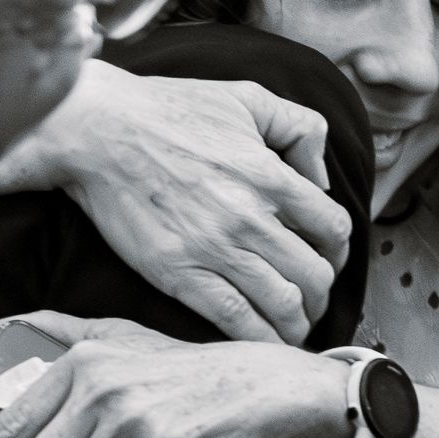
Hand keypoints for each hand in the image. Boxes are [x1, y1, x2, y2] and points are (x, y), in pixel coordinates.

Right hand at [0, 65, 351, 344]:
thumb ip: (300, 127)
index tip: (328, 257)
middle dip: (322, 293)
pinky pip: (234, 319)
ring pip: (282, 305)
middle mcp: (250, 217)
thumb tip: (321, 176)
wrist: (99, 131)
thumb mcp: (247, 97)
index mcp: (270, 175)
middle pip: (315, 275)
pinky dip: (259, 337)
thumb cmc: (168, 110)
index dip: (339, 249)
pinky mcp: (178, 273)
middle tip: (313, 297)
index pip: (334, 229)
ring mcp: (214, 249)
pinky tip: (263, 340)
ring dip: (297, 322)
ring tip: (292, 325)